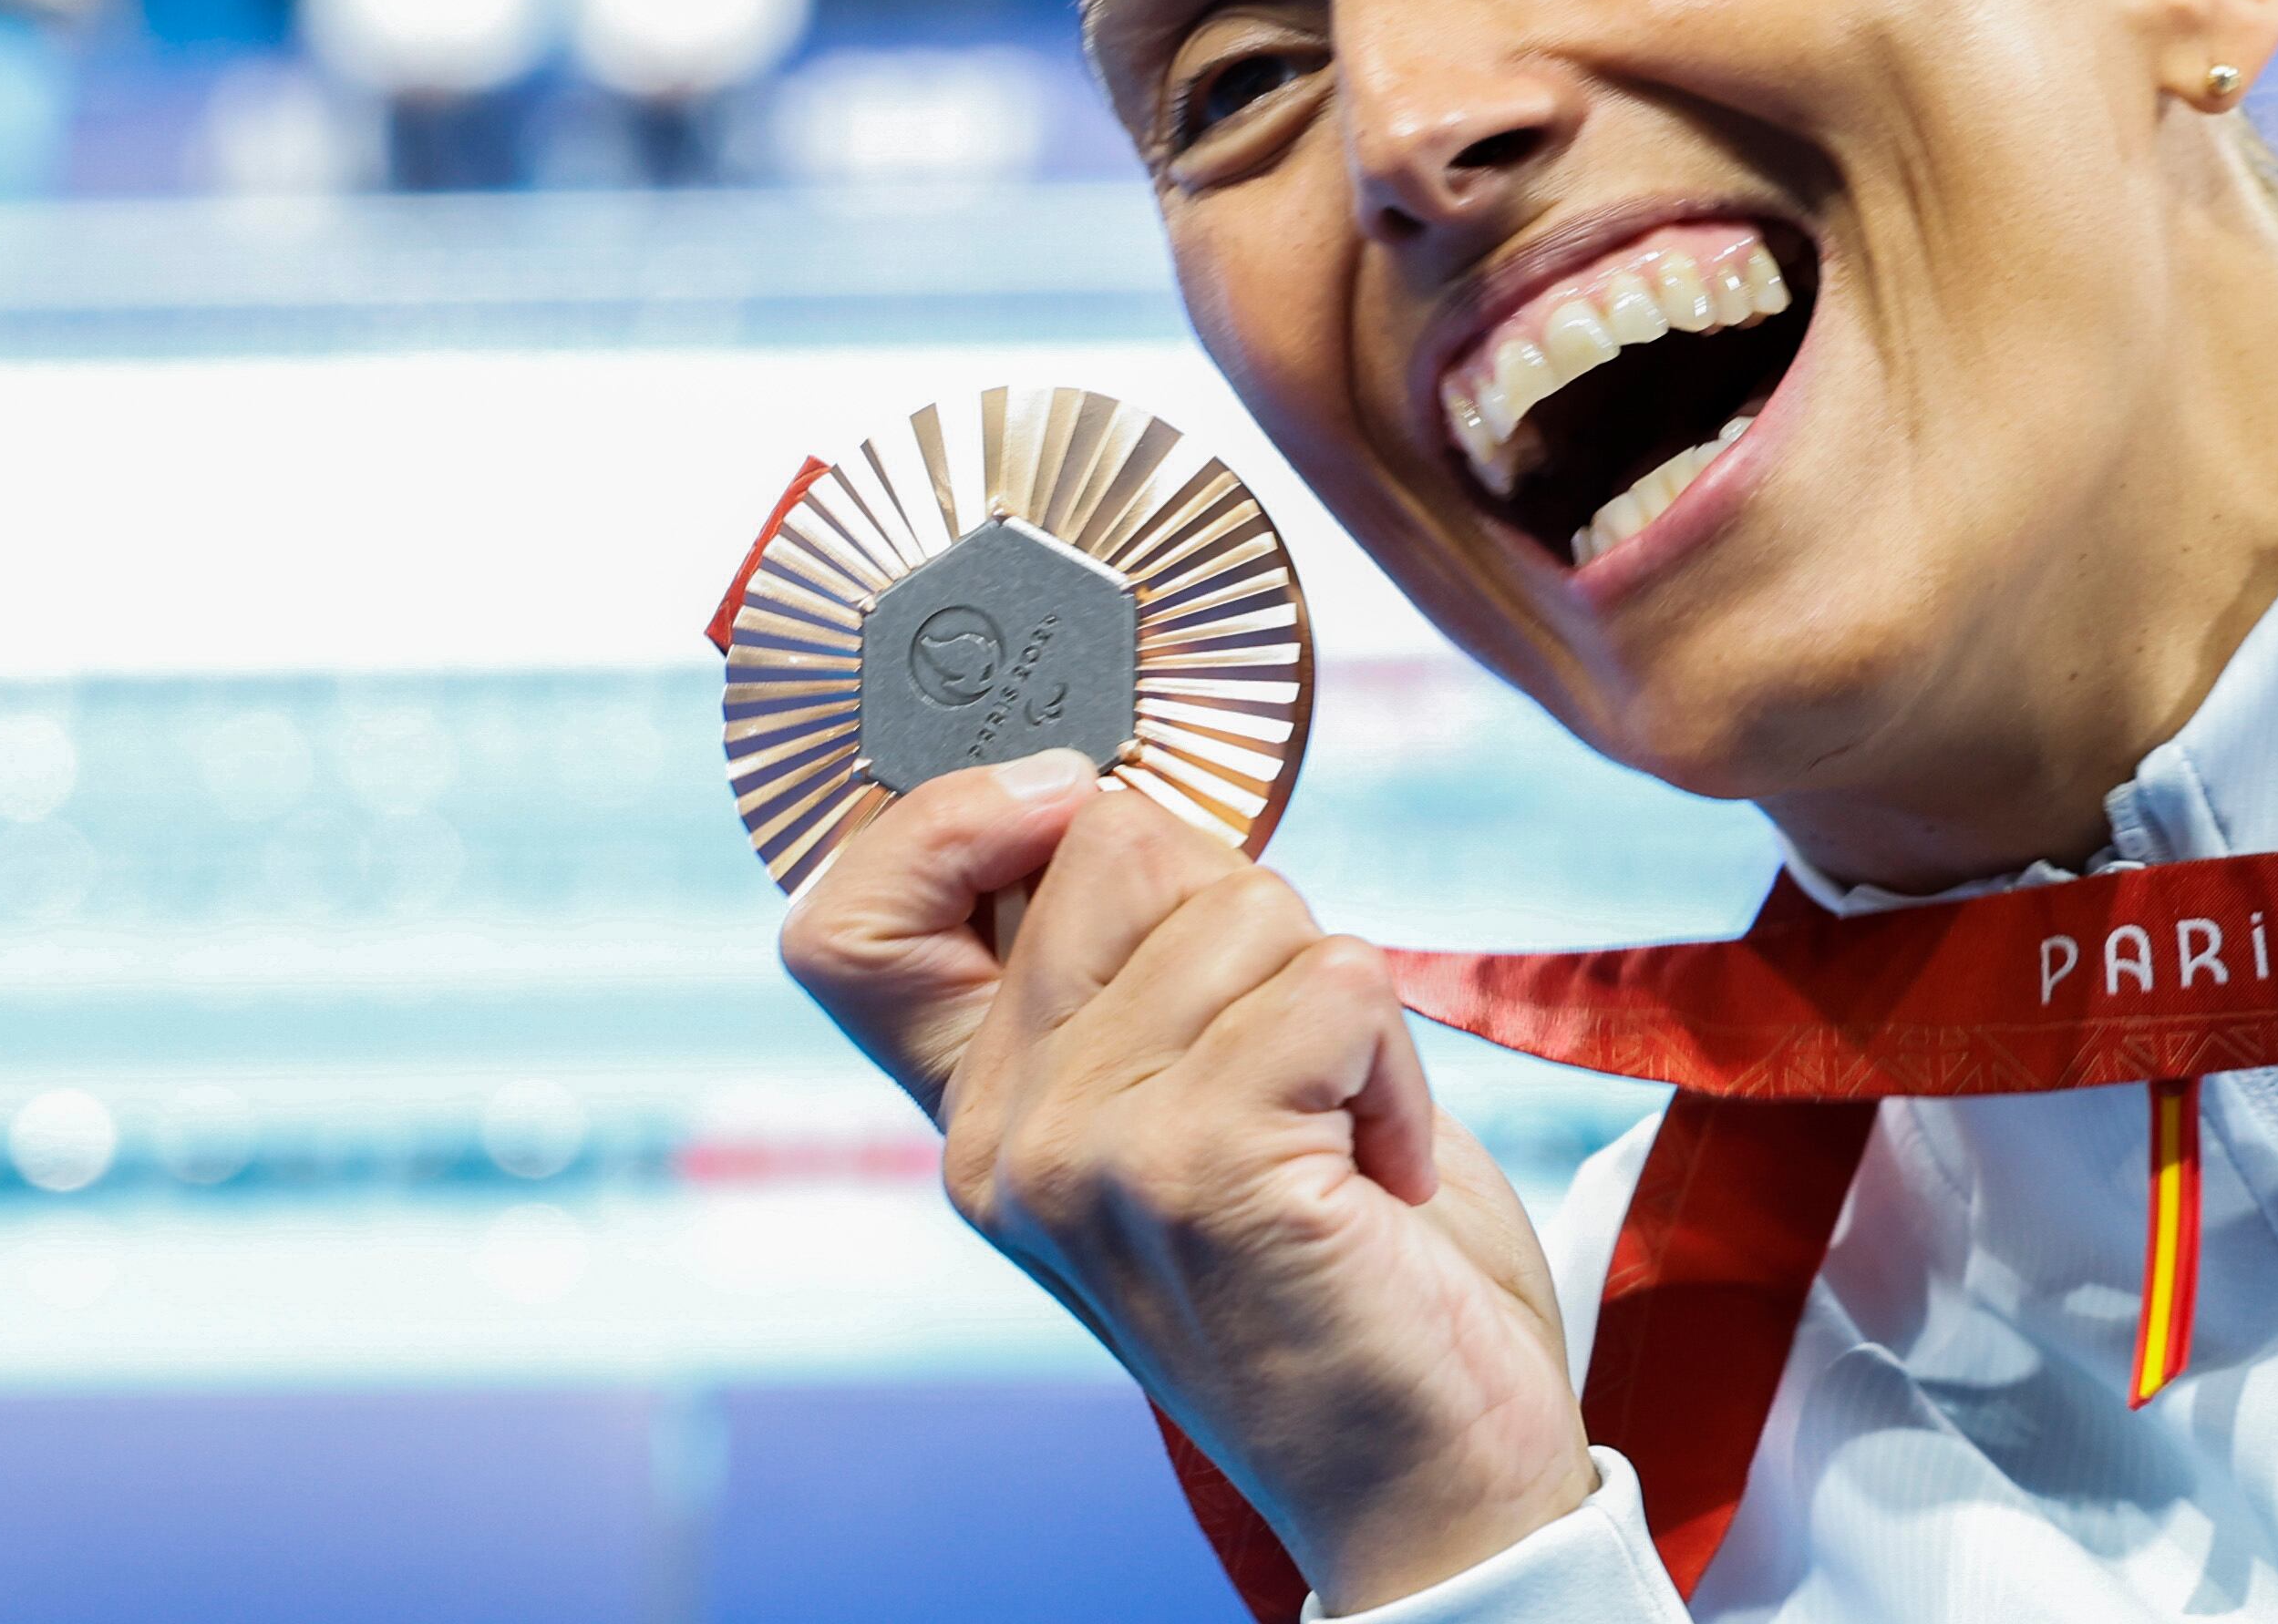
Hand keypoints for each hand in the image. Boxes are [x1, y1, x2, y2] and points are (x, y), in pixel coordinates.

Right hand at [779, 749, 1598, 1611]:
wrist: (1432, 1482)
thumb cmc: (1344, 1273)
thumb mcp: (1195, 1100)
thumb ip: (1132, 973)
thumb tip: (1115, 794)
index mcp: (979, 1118)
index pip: (845, 925)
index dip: (944, 813)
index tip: (1067, 798)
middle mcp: (1001, 1141)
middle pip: (1106, 842)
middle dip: (1244, 906)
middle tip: (1288, 1059)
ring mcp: (1084, 1155)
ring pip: (1244, 901)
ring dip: (1340, 999)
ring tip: (1339, 1137)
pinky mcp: (1198, 1168)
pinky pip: (1337, 980)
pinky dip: (1395, 1060)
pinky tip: (1377, 1174)